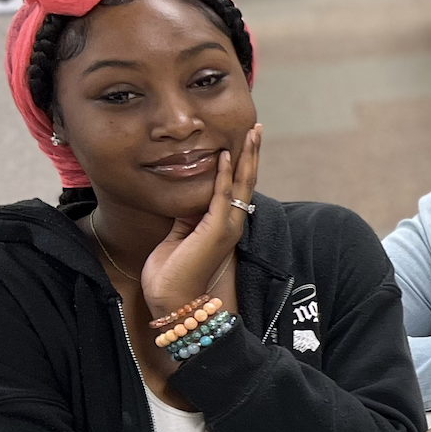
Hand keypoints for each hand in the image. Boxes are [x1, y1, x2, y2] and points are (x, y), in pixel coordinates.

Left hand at [140, 125, 259, 319]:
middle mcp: (232, 224)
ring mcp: (227, 227)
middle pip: (247, 182)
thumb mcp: (178, 236)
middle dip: (252, 154)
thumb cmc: (173, 274)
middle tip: (256, 130)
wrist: (175, 301)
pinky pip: (223, 195)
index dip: (241, 164)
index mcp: (223, 225)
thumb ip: (187, 215)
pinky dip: (225, 174)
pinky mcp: (216, 230)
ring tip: (252, 134)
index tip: (242, 142)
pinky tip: (225, 154)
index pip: (237, 188)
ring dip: (247, 157)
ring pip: (242, 184)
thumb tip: (189, 196)